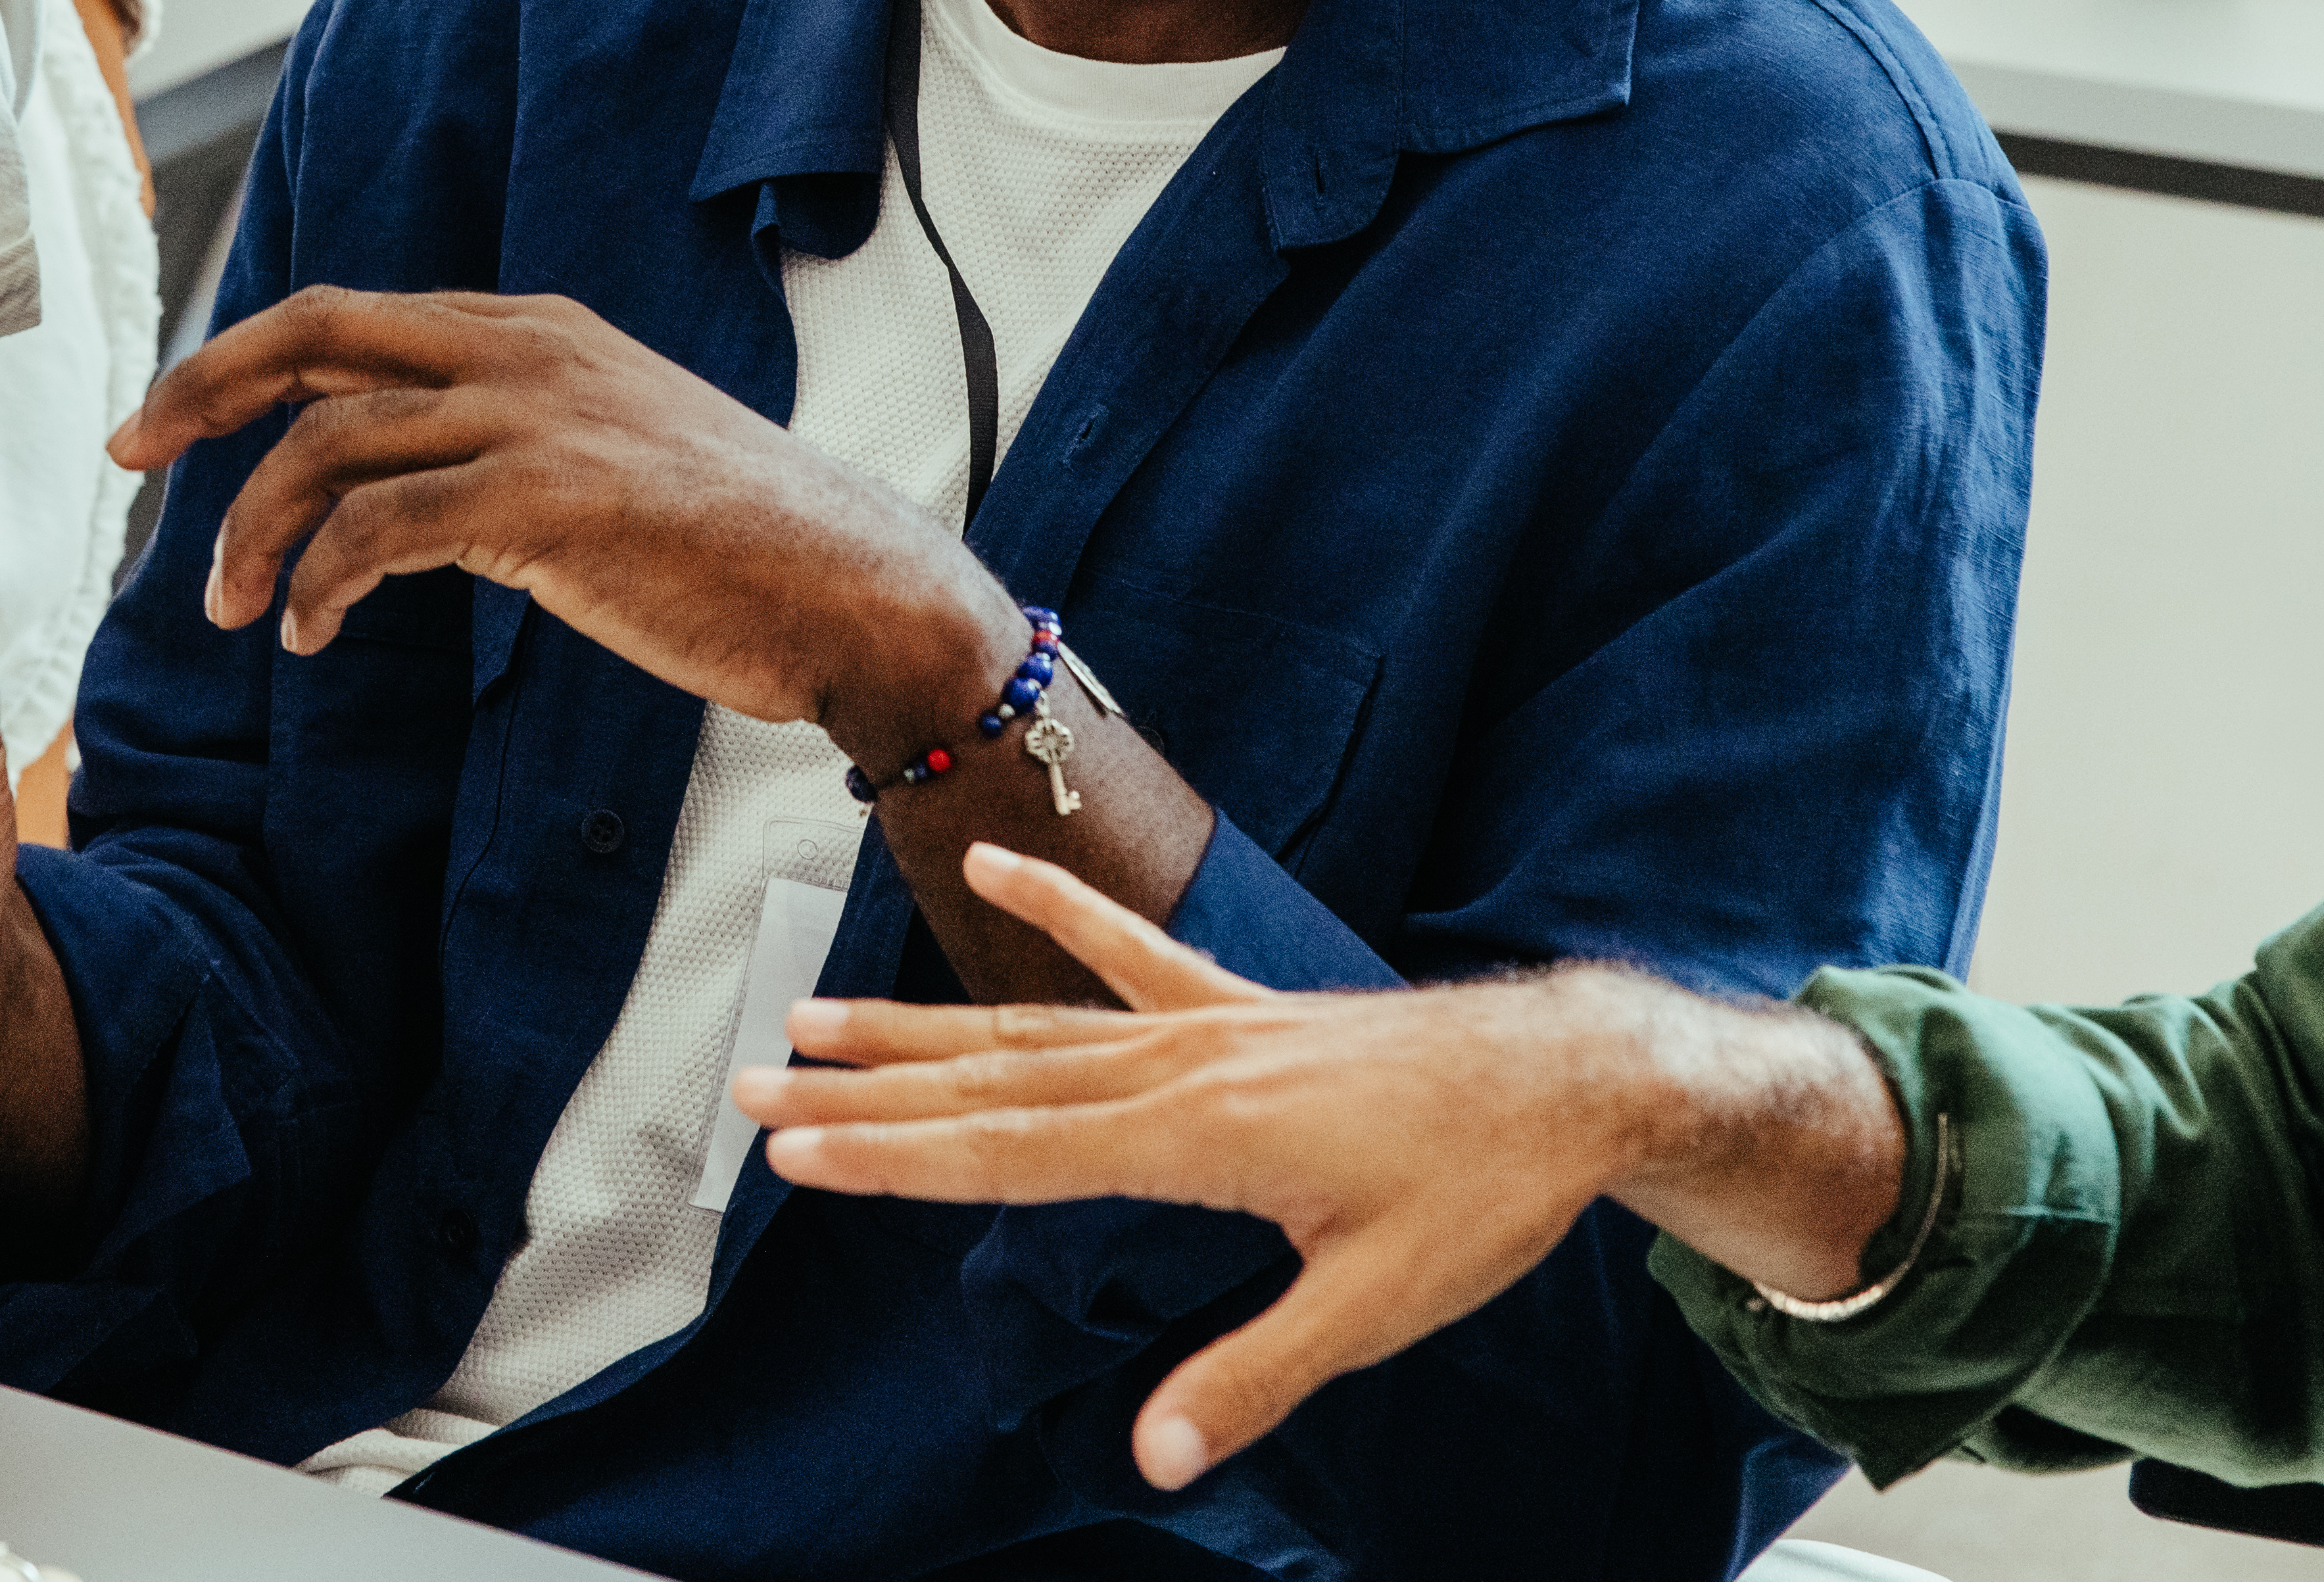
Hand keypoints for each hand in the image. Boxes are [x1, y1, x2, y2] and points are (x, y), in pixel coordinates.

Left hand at [120, 285, 1018, 755]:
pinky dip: (319, 585)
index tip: (169, 419)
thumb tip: (411, 478)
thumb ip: (511, 434)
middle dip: (202, 387)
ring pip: (325, 446)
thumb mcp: (611, 448)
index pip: (349, 318)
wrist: (851, 589)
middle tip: (131, 454)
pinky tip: (312, 637)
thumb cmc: (737, 546)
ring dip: (254, 532)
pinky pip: (374, 530)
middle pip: (313, 335)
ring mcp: (533, 417)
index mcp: (535, 328)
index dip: (243, 358)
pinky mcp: (543, 501)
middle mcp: (523, 349)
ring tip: (240, 611)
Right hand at [733, 844, 1653, 1489]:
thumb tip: (1158, 1455)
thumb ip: (1257, 1374)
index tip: (800, 1152)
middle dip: (865, 1090)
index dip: (896, 1158)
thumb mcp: (1377, 1304)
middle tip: (757, 1084)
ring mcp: (1203, 1024)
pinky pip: (1127, 950)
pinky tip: (987, 867)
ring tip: (819, 1013)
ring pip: (1031, 1023)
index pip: (1010, 1152)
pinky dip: (1055, 904)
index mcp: (1197, 1134)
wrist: (1566, 1078)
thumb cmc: (1481, 1192)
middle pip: (989, 1082)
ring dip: (920, 1024)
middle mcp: (1180, 1064)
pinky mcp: (1238, 1005)